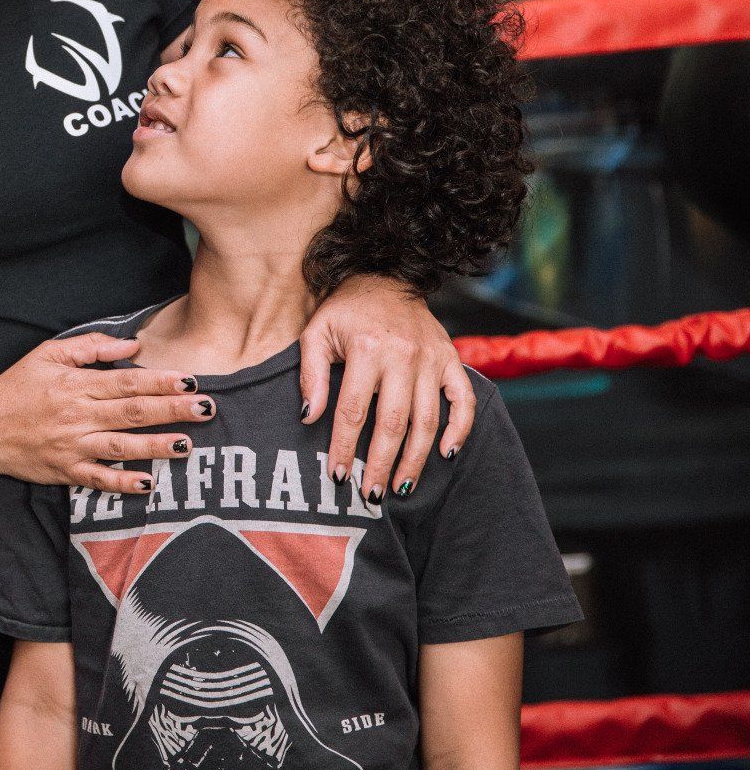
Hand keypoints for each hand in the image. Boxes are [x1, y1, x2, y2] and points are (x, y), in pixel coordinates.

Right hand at [0, 332, 214, 492]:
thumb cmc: (14, 388)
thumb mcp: (46, 355)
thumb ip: (90, 347)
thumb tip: (132, 344)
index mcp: (74, 385)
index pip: (125, 382)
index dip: (159, 381)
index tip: (189, 380)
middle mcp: (76, 415)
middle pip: (132, 413)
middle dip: (172, 410)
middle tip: (207, 409)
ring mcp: (71, 446)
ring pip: (122, 447)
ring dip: (157, 446)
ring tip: (188, 444)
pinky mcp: (64, 471)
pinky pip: (98, 479)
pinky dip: (123, 483)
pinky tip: (148, 483)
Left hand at [298, 275, 473, 496]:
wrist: (387, 276)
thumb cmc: (346, 310)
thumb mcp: (316, 333)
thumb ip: (311, 375)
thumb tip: (308, 417)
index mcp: (367, 348)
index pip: (353, 410)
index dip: (345, 447)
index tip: (338, 475)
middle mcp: (403, 356)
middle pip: (394, 423)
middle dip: (381, 464)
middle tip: (371, 495)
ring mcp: (432, 360)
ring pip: (427, 421)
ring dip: (415, 459)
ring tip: (401, 487)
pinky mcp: (451, 360)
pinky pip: (464, 401)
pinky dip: (460, 429)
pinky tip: (446, 454)